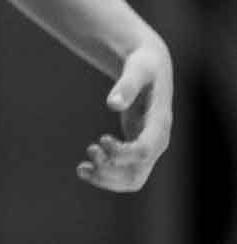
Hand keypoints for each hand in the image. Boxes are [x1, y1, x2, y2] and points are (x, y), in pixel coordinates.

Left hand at [79, 40, 171, 192]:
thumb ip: (126, 85)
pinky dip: (104, 175)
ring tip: (82, 168)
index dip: (122, 153)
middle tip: (89, 151)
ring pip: (132, 179)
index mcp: (160, 123)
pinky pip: (125, 172)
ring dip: (106, 178)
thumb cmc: (144, 64)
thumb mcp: (137, 68)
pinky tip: (83, 168)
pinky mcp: (137, 147)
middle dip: (111, 170)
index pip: (145, 151)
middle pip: (138, 173)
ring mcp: (149, 146)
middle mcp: (158, 140)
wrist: (151, 65)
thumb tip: (111, 104)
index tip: (101, 139)